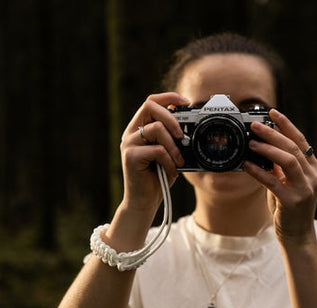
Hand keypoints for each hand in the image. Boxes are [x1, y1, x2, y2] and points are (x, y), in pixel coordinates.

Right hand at [119, 92, 187, 211]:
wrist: (144, 201)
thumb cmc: (158, 177)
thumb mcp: (169, 152)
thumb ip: (173, 137)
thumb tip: (187, 124)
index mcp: (139, 128)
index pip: (151, 101)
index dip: (169, 97)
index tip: (186, 102)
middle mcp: (131, 133)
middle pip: (150, 106)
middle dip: (171, 117)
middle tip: (182, 135)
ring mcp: (128, 144)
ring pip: (156, 129)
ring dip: (173, 146)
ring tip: (178, 160)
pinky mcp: (130, 157)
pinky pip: (157, 150)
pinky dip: (169, 160)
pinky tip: (170, 170)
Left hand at [243, 109, 316, 245]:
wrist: (298, 236)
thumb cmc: (290, 207)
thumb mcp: (287, 182)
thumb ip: (279, 166)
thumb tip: (263, 145)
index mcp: (313, 169)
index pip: (301, 141)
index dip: (287, 125)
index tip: (273, 112)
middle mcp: (312, 177)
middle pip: (293, 147)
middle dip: (274, 133)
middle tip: (255, 125)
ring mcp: (304, 189)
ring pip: (288, 161)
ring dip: (268, 149)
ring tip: (252, 142)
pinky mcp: (292, 202)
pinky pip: (273, 182)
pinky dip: (259, 172)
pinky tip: (247, 165)